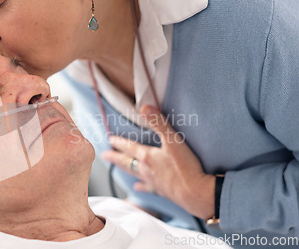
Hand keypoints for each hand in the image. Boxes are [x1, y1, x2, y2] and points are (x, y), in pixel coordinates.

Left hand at [101, 105, 215, 218]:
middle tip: (104, 155)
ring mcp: (152, 181)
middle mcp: (146, 169)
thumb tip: (144, 107)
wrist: (194, 193)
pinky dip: (141, 186)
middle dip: (115, 157)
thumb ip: (158, 123)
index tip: (110, 139)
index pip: (129, 147)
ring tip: (117, 167)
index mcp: (147, 156)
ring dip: (125, 169)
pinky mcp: (161, 191)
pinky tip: (137, 187)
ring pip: (134, 173)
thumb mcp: (172, 140)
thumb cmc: (184, 166)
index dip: (119, 142)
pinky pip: (147, 188)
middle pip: (126, 161)